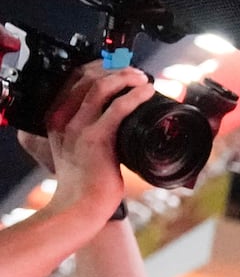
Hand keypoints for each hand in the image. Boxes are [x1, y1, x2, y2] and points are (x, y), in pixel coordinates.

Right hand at [36, 65, 151, 222]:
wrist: (79, 207)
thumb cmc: (84, 183)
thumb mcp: (78, 151)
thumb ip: (87, 134)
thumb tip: (115, 123)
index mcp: (56, 120)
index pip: (73, 82)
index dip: (97, 69)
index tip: (117, 69)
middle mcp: (63, 120)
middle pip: (85, 79)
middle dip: (112, 69)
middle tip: (134, 71)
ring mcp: (78, 128)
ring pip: (100, 88)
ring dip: (125, 77)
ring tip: (142, 77)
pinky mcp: (96, 139)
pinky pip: (117, 109)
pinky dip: (134, 96)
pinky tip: (147, 91)